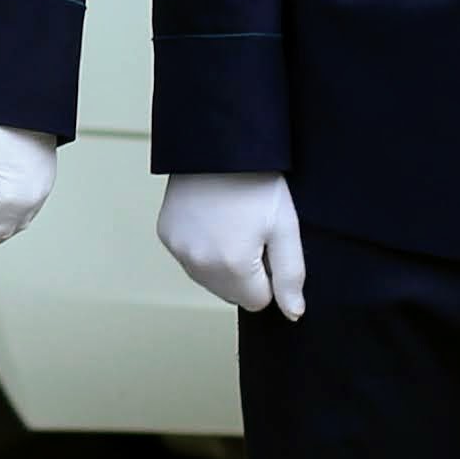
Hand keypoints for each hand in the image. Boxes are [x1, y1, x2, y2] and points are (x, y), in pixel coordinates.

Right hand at [157, 171, 306, 320]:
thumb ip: (290, 276)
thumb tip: (293, 314)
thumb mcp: (285, 227)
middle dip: (245, 272)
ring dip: (222, 263)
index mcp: (233, 266)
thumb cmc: (256, 182)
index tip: (268, 244)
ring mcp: (178, 250)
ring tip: (231, 223)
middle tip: (251, 231)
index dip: (269, 275)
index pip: (258, 301)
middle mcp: (199, 265)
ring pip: (209, 279)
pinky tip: (212, 219)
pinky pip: (190, 259)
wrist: (219, 144)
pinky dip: (202, 248)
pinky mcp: (167, 235)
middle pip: (232, 294)